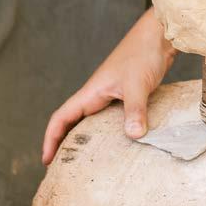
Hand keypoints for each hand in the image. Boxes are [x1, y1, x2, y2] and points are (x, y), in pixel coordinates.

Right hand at [42, 9, 175, 164]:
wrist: (159, 36)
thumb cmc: (143, 54)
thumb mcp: (137, 84)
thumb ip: (134, 110)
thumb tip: (134, 135)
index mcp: (91, 92)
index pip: (61, 118)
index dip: (51, 139)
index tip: (46, 161)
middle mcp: (98, 94)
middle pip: (74, 122)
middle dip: (66, 144)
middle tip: (64, 170)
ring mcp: (113, 94)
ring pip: (94, 121)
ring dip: (89, 139)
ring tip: (91, 163)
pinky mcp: (129, 94)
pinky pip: (113, 118)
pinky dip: (112, 132)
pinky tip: (123, 144)